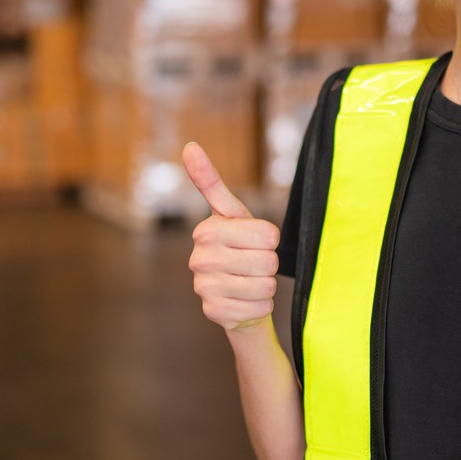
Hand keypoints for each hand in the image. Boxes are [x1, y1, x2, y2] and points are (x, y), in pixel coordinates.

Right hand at [184, 142, 279, 331]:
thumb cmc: (237, 247)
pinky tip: (245, 301)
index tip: (255, 242)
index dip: (271, 241)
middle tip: (252, 264)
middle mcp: (199, 259)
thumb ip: (211, 182)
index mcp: (207, 230)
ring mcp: (204, 288)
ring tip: (250, 282)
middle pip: (268, 262)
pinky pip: (260, 309)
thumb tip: (190, 146)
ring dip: (266, 287)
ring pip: (265, 287)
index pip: (269, 236)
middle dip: (269, 265)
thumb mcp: (232, 214)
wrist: (232, 292)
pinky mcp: (214, 313)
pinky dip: (260, 307)